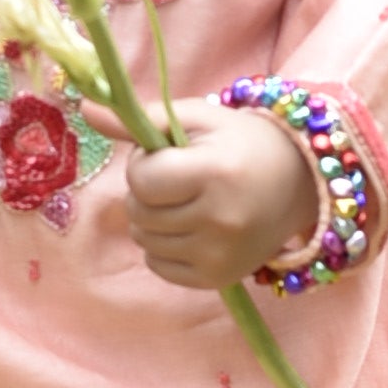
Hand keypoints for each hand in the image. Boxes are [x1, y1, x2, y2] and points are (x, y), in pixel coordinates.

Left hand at [119, 109, 320, 293]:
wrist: (302, 183)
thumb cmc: (242, 142)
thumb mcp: (195, 118)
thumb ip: (140, 119)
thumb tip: (85, 108)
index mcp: (215, 173)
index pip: (141, 181)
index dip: (144, 165)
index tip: (167, 157)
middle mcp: (220, 220)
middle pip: (138, 212)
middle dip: (146, 192)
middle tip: (178, 179)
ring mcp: (220, 255)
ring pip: (144, 240)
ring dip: (152, 219)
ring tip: (185, 202)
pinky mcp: (218, 279)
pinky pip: (158, 266)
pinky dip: (164, 246)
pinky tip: (191, 228)